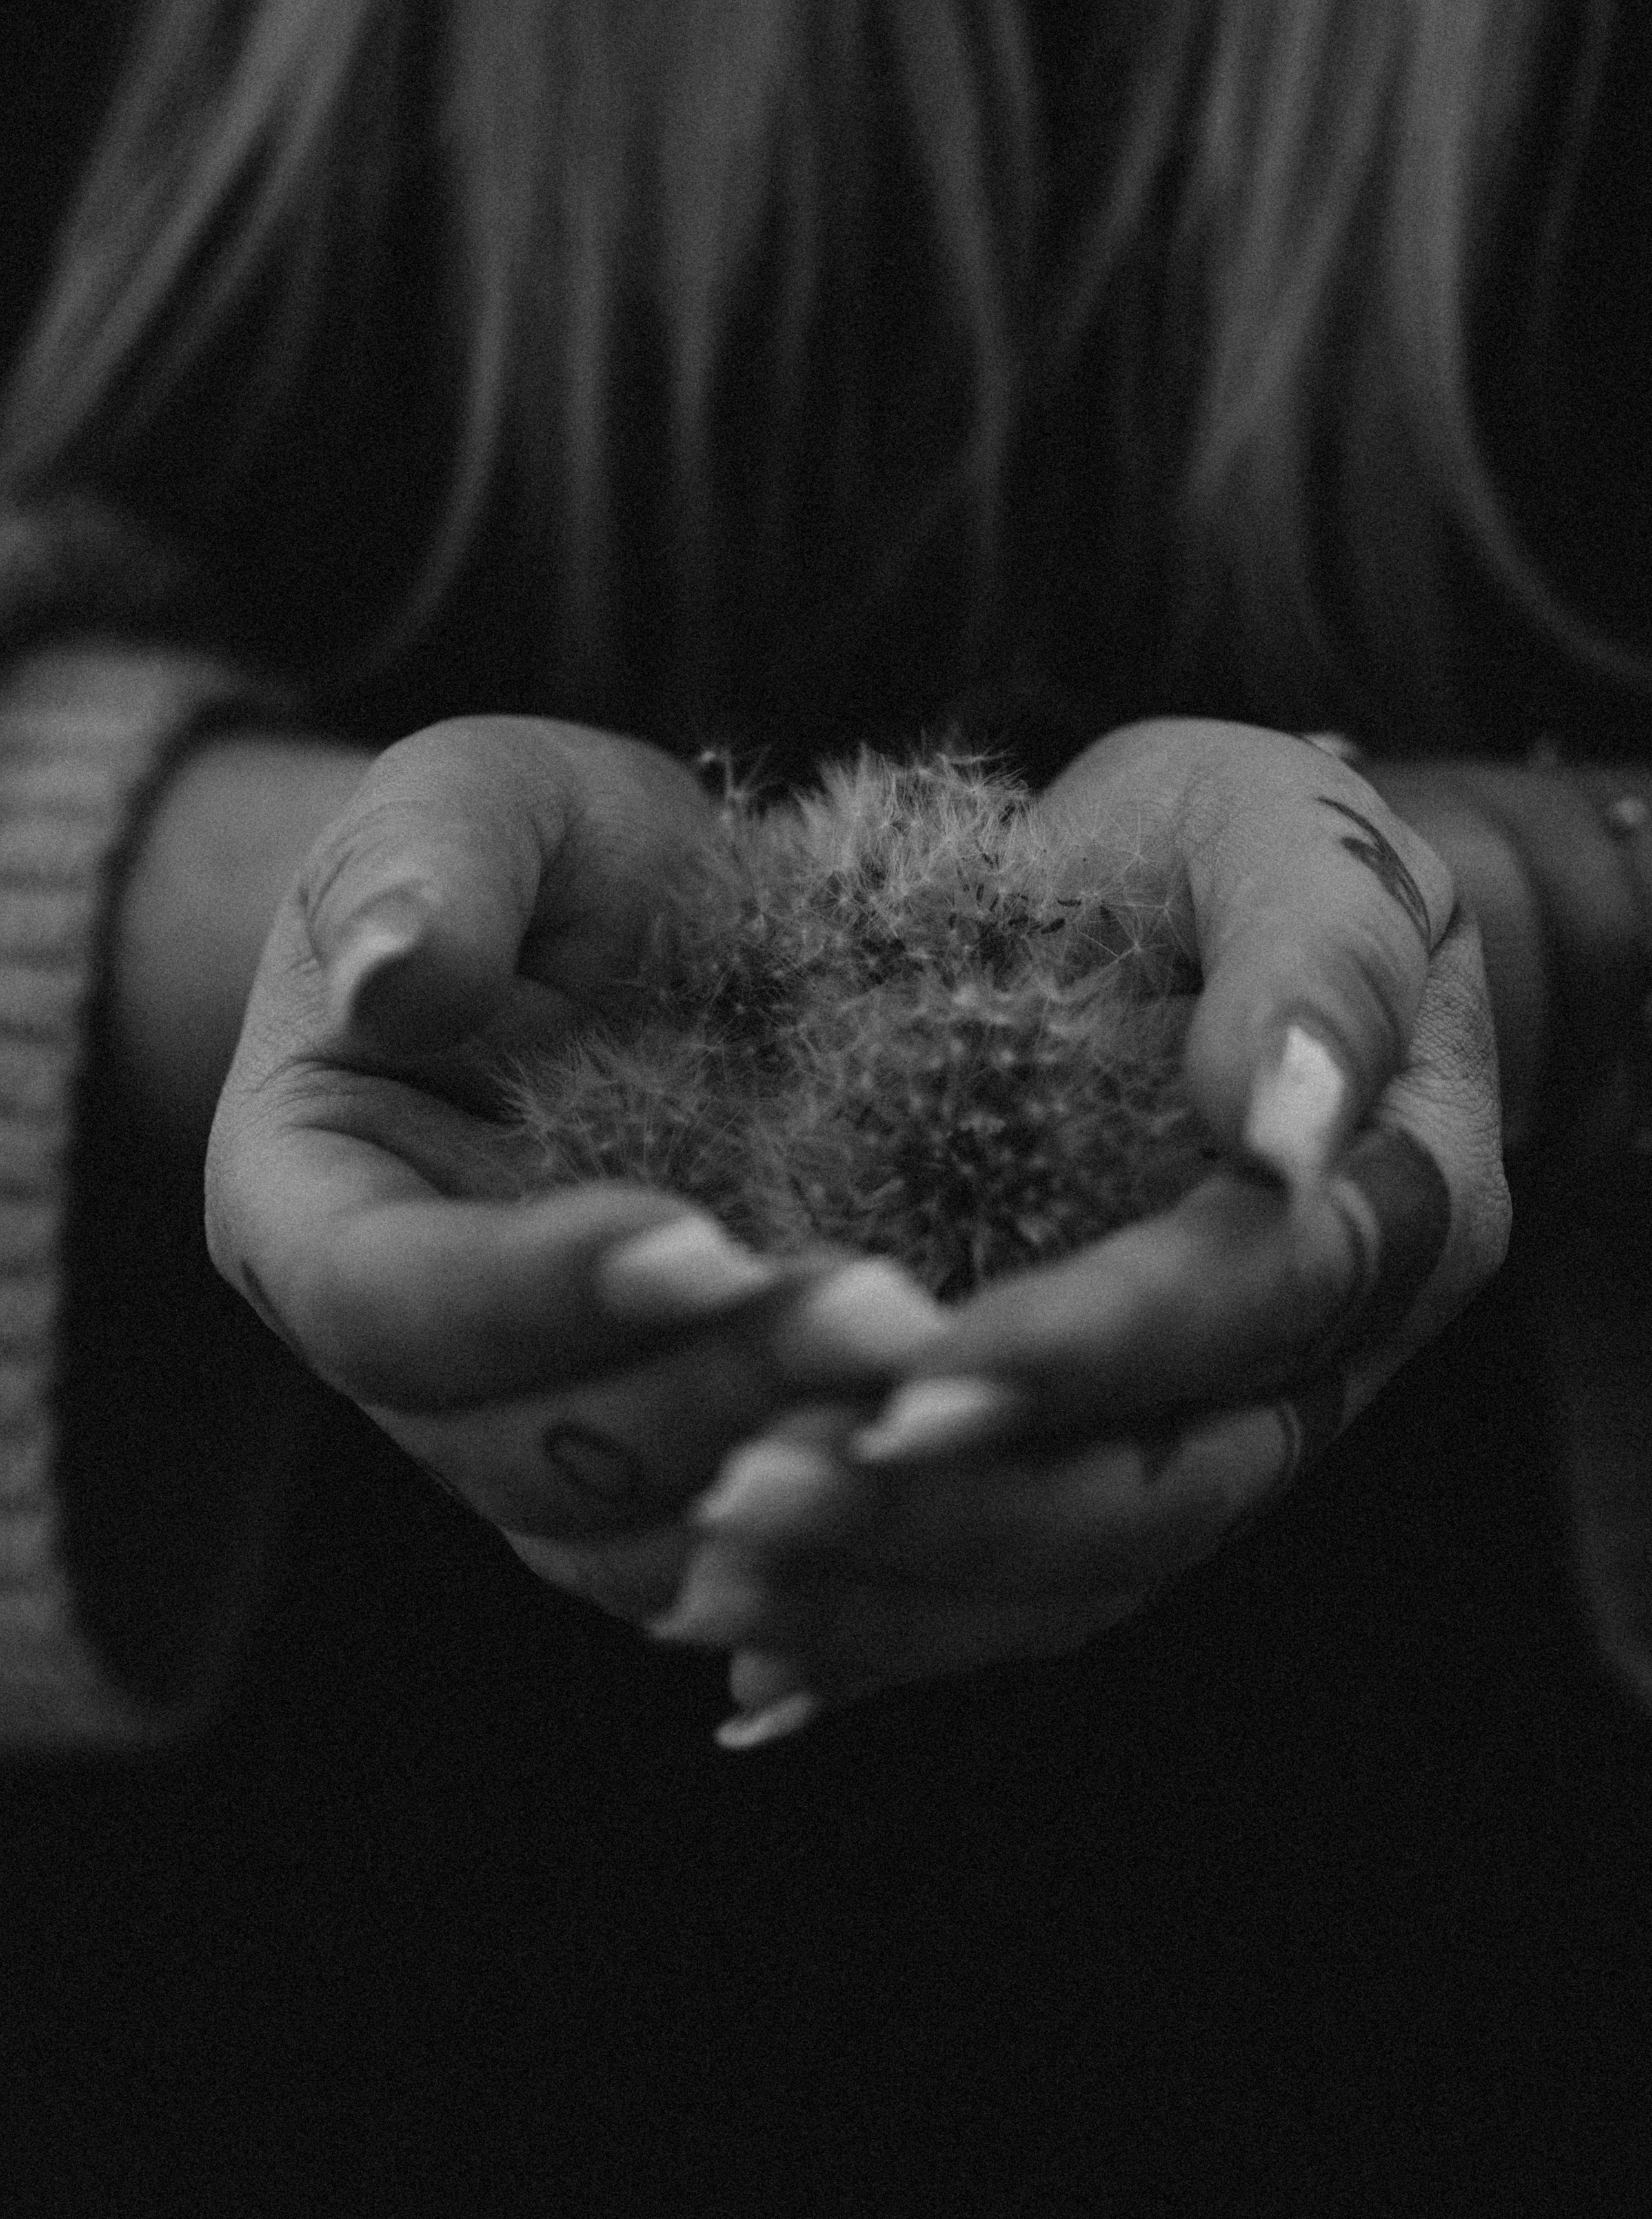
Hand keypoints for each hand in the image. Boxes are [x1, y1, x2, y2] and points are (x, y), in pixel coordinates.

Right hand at [204, 716, 950, 1619]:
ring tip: (942, 1375)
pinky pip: (732, 1553)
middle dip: (709, 1391)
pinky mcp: (658, 1461)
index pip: (383, 1302)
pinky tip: (955, 1453)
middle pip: (526, 1447)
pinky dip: (838, 1526)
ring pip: (636, 1534)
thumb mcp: (475, 799)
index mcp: (308, 1209)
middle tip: (887, 1316)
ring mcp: (529, 1431)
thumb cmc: (534, 853)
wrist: (636, 935)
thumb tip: (394, 976)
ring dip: (792, 1473)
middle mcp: (405, 1359)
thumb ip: (429, 866)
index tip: (699, 1236)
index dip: (530, 1291)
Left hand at [641, 722, 1511, 1743]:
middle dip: (957, 1511)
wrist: (1200, 915)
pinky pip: (1021, 1584)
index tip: (907, 1377)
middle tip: (751, 1497)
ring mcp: (1219, 1426)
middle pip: (1164, 1493)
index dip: (1089, 1349)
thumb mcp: (1289, 834)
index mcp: (1396, 1205)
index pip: (1250, 1306)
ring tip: (714, 1569)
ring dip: (896, 1591)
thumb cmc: (1236, 853)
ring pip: (1081, 1571)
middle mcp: (1323, 1357)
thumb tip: (1286, 1129)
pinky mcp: (1113, 1456)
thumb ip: (1320, 955)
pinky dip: (888, 1626)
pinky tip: (746, 1648)